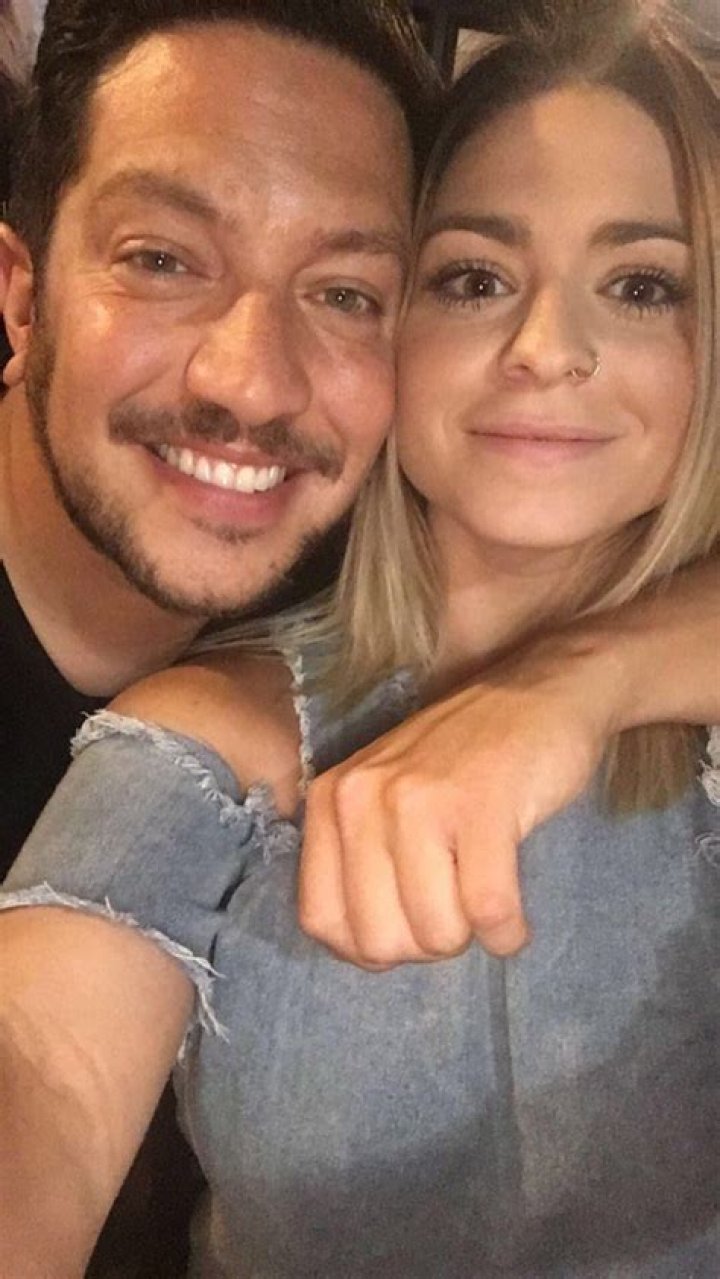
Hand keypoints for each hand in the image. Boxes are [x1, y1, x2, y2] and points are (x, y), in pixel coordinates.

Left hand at [299, 631, 623, 966]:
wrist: (541, 691)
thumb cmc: (465, 759)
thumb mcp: (386, 795)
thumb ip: (359, 861)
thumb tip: (366, 953)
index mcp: (331, 800)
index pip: (322, 921)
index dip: (370, 947)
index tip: (409, 927)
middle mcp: (362, 797)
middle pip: (380, 939)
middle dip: (425, 945)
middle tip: (455, 911)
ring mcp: (421, 799)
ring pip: (437, 932)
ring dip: (471, 936)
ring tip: (486, 899)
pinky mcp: (483, 806)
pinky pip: (489, 911)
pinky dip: (508, 933)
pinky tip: (515, 920)